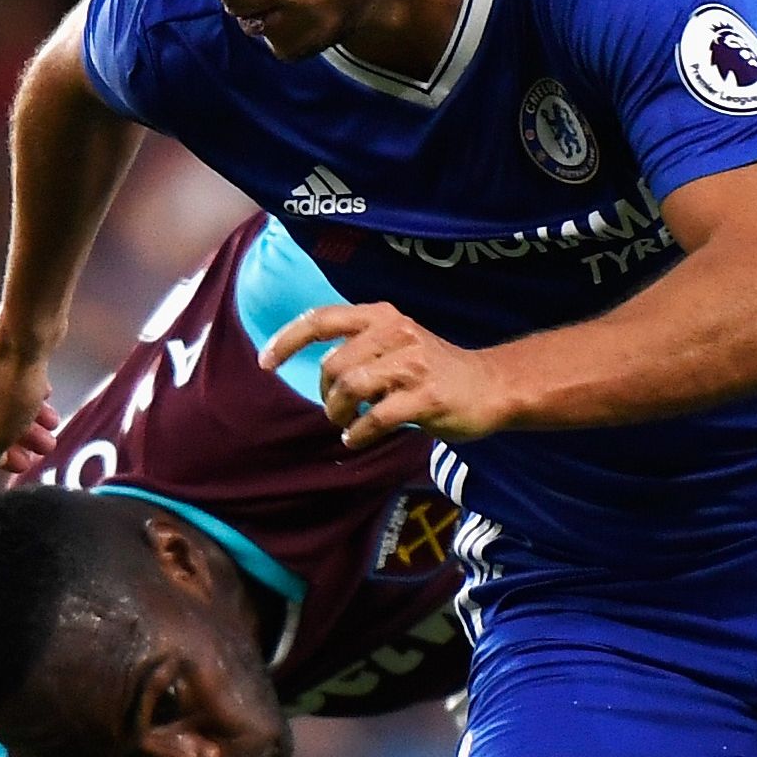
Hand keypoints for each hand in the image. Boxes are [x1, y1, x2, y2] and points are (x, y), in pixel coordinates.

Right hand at [0, 306, 61, 474]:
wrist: (27, 325)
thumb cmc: (10, 381)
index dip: (0, 457)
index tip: (26, 464)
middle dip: (20, 435)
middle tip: (45, 446)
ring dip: (26, 412)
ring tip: (54, 424)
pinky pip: (5, 370)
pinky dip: (23, 386)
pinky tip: (46, 395)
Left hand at [262, 303, 519, 448]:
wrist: (491, 386)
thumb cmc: (434, 369)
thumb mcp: (397, 342)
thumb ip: (359, 347)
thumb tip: (316, 368)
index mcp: (383, 316)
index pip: (322, 319)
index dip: (287, 340)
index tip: (265, 362)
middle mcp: (397, 333)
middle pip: (333, 366)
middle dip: (326, 396)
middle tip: (337, 411)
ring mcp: (413, 364)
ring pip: (351, 389)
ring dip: (340, 414)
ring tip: (347, 425)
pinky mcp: (426, 397)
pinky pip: (376, 419)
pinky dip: (359, 434)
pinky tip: (359, 439)